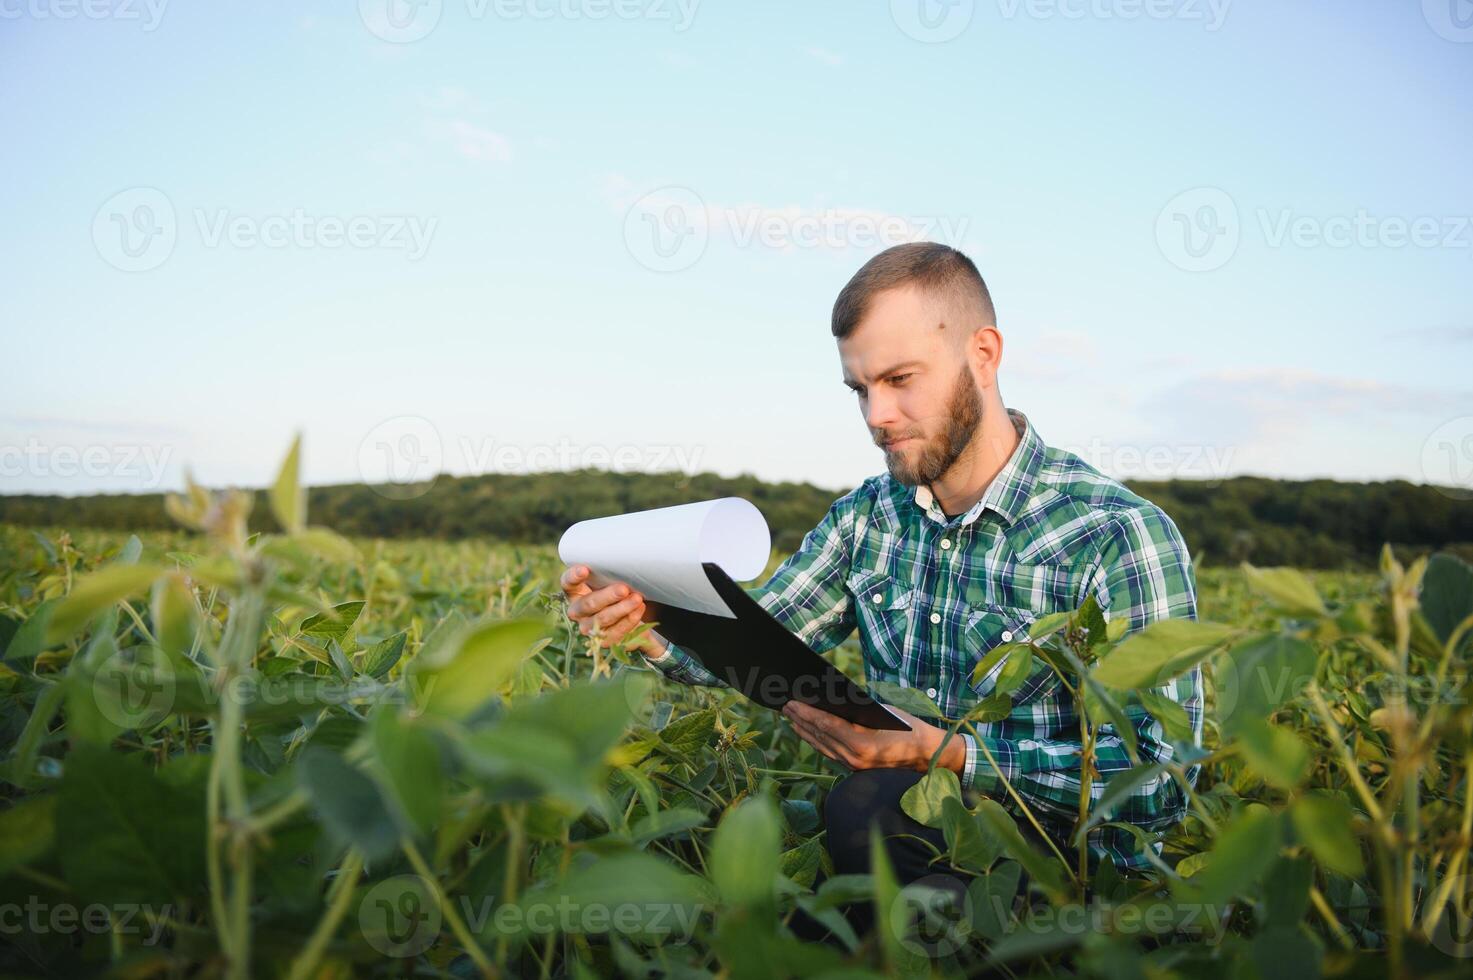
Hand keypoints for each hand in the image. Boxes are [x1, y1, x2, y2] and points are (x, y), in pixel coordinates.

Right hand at [559, 565, 665, 657]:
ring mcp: (589, 628)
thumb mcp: (614, 578)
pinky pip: (616, 632)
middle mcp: (578, 611)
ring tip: (637, 598)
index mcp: (575, 591)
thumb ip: (613, 570)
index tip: (585, 569)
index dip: (574, 577)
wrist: (635, 616)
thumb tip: (629, 550)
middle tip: (624, 589)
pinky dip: (629, 620)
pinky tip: (639, 609)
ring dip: (621, 609)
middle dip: (607, 596)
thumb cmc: (620, 589)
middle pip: (588, 604)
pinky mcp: (603, 641)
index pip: (568, 583)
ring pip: (602, 619)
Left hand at [781, 700, 965, 774]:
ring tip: (791, 715)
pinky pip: (829, 752)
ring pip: (821, 746)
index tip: (791, 701)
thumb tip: (827, 698)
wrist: (927, 755)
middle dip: (800, 719)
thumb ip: (855, 709)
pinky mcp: (854, 768)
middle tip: (785, 704)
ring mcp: (853, 766)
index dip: (806, 712)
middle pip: (819, 736)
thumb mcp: (882, 712)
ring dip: (804, 730)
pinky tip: (807, 731)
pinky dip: (816, 740)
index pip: (826, 725)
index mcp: (861, 743)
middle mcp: (854, 758)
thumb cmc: (907, 727)